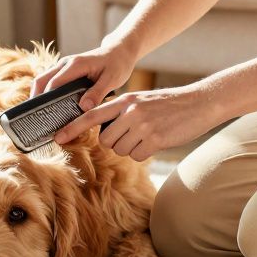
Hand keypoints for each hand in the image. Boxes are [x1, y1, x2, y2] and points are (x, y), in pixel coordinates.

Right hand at [32, 41, 137, 111]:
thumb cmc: (117, 64)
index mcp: (75, 65)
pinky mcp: (65, 70)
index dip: (47, 100)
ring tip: (41, 116)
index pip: (54, 84)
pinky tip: (50, 107)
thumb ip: (98, 93)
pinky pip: (50, 81)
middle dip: (37, 99)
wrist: (119, 52)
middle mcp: (65, 63)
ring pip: (43, 80)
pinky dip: (46, 93)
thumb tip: (84, 107)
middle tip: (37, 119)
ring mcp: (63, 66)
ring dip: (39, 96)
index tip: (46, 116)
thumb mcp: (112, 79)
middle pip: (41, 81)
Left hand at [53, 84, 221, 161]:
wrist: (199, 103)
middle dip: (117, 142)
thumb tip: (105, 130)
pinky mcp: (155, 139)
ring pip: (121, 149)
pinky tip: (157, 140)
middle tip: (135, 135)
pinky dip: (145, 152)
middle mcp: (130, 111)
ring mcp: (143, 125)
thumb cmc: (169, 104)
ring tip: (149, 135)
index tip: (57, 137)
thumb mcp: (141, 101)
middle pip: (106, 140)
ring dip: (132, 148)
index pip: (91, 115)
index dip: (72, 128)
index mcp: (125, 100)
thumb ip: (122, 112)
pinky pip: (137, 155)